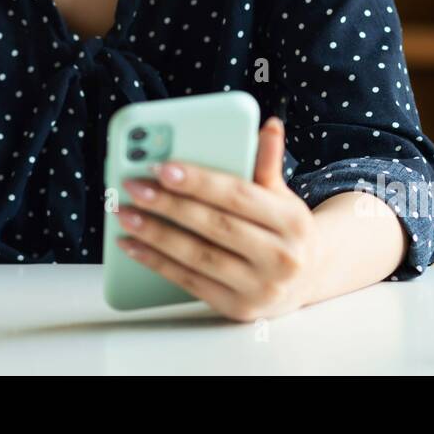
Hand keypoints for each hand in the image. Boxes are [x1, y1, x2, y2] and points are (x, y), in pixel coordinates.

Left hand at [115, 115, 320, 321]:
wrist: (308, 279)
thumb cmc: (285, 229)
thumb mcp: (283, 195)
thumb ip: (268, 162)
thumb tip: (268, 125)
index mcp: (291, 221)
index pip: (238, 195)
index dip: (198, 181)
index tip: (161, 167)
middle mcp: (281, 257)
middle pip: (214, 225)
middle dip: (168, 204)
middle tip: (132, 187)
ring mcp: (260, 287)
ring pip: (198, 255)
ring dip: (155, 234)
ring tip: (125, 214)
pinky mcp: (238, 309)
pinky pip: (190, 282)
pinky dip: (158, 263)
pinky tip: (133, 246)